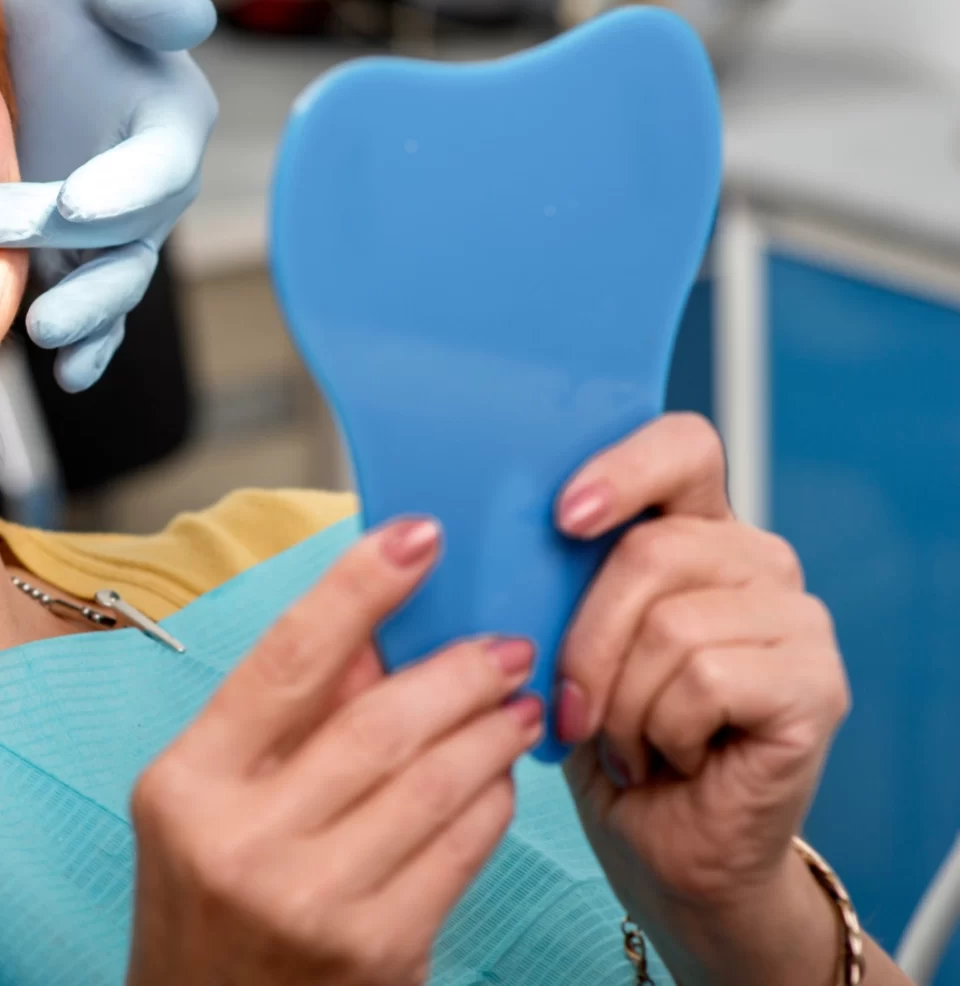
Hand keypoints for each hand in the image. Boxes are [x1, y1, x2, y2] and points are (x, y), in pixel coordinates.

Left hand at [0, 0, 217, 391]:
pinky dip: (90, 348)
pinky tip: (68, 373)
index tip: (77, 202)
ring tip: (44, 332)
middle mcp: (151, 184)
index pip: (161, 162)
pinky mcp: (76, 262)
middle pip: (128, 230)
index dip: (126, 186)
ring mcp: (114, 232)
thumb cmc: (48, 5)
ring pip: (117, 283)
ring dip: (87, 314)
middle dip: (67, 240)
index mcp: (169, 116)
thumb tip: (193, 19)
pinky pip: (96, 313)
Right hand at [127, 519, 544, 985]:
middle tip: (504, 642)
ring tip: (515, 701)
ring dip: (489, 731)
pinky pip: (461, 851)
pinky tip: (498, 776)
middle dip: (456, 669)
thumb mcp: (209, 801)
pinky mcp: (379, 952)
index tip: (417, 535)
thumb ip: (283, 718)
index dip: (358, 588)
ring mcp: (314, 902)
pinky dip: (490, 801)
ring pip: (434, 784)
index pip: (285, 661)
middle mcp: (243, 842)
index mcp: (187, 784)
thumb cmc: (207, 902)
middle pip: (378, 723)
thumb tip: (376, 628)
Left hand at [553, 414, 857, 985]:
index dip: (624, 469)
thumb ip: (552, 578)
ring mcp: (797, 619)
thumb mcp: (559, 642)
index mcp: (694, 529)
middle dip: (585, 640)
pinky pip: (706, 679)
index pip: (682, 446)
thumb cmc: (605, 741)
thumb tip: (482, 534)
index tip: (565, 516)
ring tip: (631, 740)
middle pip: (652, 550)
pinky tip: (672, 757)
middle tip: (572, 705)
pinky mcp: (815, 684)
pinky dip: (663, 730)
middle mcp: (756, 560)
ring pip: (671, 625)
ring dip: (622, 701)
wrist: (662, 850)